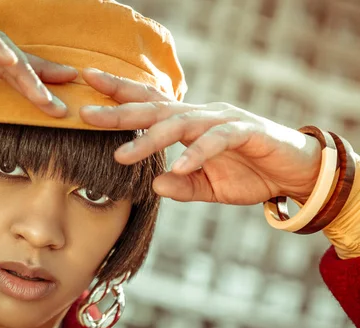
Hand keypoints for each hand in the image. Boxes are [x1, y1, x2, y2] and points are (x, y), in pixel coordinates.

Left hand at [79, 68, 322, 205]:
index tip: (87, 86)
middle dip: (119, 110)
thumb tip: (155, 185)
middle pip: (155, 107)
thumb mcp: (207, 186)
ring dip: (150, 139)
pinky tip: (179, 168)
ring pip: (180, 123)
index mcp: (189, 124)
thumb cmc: (248, 173)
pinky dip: (197, 154)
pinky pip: (217, 140)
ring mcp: (223, 120)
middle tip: (86, 114)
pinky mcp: (246, 131)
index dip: (119, 95)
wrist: (295, 173)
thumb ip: (182, 186)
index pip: (149, 104)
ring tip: (122, 156)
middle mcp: (201, 116)